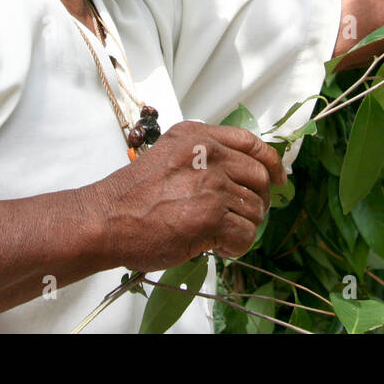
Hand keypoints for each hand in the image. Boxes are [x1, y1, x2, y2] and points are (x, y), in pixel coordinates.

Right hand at [86, 121, 286, 272]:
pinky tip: (217, 247)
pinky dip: (236, 246)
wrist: (105, 219)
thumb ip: (203, 153)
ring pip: (255, 209)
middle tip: (240, 216)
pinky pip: (246, 234)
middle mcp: (208, 154)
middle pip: (260, 177)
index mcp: (198, 136)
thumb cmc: (132, 195)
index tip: (278, 178)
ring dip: (242, 226)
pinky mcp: (211, 217)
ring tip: (218, 234)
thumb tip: (242, 171)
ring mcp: (211, 185)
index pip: (252, 143)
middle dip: (257, 201)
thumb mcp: (169, 153)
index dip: (271, 163)